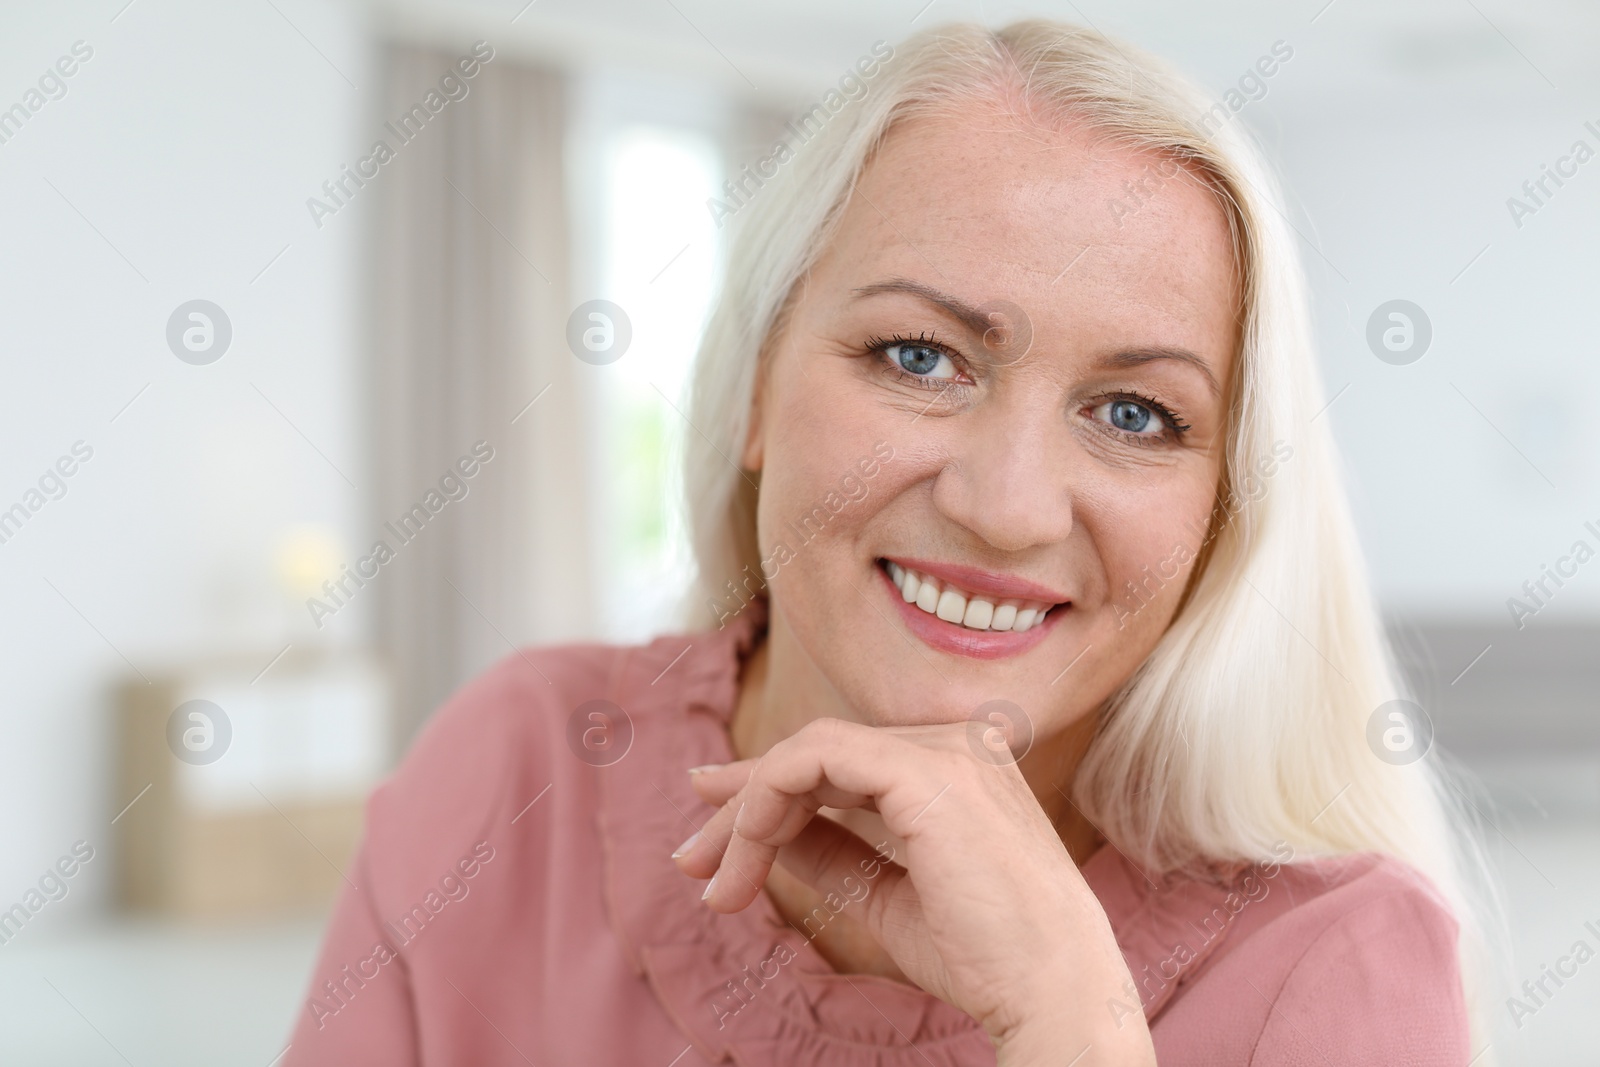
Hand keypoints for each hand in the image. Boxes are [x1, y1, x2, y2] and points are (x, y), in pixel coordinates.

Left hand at [671, 718, 1156, 1065]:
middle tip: (691, 861)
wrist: (1048, 989)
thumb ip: (829, 851)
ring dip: (747, 812)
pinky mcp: (923, 770)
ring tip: (710, 876)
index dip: (769, 790)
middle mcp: (955, 743)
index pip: (842, 761)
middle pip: (818, 754)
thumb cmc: (983, 956)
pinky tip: (746, 855)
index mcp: (959, 766)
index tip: (714, 835)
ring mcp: (944, 749)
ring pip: (807, 753)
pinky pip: (813, 761)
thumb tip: (765, 832)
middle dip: (744, 805)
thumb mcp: (883, 895)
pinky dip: (767, 800)